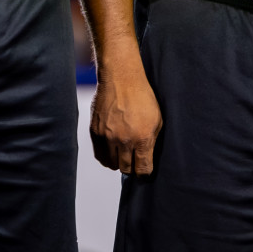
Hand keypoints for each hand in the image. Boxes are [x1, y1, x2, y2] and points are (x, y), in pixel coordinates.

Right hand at [89, 55, 161, 175]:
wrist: (121, 78)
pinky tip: (112, 152)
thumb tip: (147, 158)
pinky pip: (99, 155)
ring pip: (112, 164)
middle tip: (134, 162)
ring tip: (122, 155)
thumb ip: (152, 141)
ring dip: (118, 162)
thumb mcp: (157, 119)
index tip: (145, 171)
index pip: (143, 169)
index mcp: (143, 138)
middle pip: (126, 169)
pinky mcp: (95, 132)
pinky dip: (106, 157)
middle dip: (132, 168)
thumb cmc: (143, 97)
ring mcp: (108, 137)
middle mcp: (124, 140)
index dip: (145, 173)